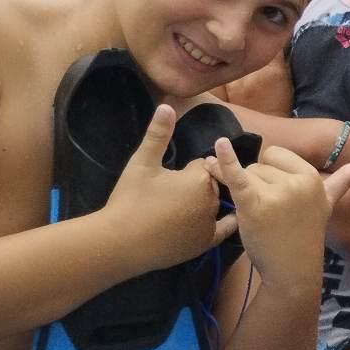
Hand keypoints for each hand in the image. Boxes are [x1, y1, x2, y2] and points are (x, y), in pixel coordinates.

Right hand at [102, 105, 225, 272]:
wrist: (120, 243)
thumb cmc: (130, 199)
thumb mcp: (142, 163)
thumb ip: (157, 134)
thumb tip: (166, 105)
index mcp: (200, 179)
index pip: (203, 165)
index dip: (187, 168)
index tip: (170, 176)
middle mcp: (212, 201)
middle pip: (212, 185)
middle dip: (198, 184)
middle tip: (173, 192)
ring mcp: (210, 224)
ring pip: (216, 205)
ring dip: (207, 202)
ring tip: (186, 204)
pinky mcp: (204, 244)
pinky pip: (225, 229)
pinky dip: (227, 222)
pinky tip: (229, 218)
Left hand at [210, 139, 349, 285]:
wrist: (293, 270)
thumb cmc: (307, 235)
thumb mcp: (328, 204)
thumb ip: (345, 181)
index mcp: (312, 177)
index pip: (277, 155)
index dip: (273, 174)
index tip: (281, 199)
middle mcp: (297, 181)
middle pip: (260, 164)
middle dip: (259, 183)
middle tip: (271, 212)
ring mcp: (275, 193)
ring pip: (246, 174)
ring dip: (245, 192)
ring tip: (259, 216)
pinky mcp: (254, 204)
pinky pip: (236, 176)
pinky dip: (225, 161)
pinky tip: (218, 146)